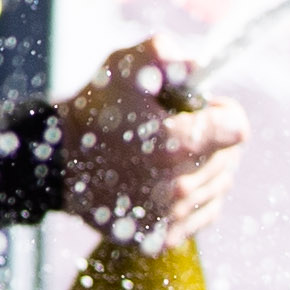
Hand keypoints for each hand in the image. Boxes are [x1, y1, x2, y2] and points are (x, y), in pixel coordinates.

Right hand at [57, 43, 244, 249]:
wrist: (53, 164)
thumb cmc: (91, 113)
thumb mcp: (120, 68)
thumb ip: (162, 53)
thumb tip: (195, 64)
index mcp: (177, 144)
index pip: (236, 128)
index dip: (220, 110)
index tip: (200, 107)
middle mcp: (179, 186)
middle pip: (229, 157)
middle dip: (210, 138)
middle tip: (174, 128)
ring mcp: (171, 215)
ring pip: (218, 185)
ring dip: (204, 166)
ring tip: (168, 154)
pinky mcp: (161, 236)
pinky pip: (204, 214)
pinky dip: (194, 197)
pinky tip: (166, 181)